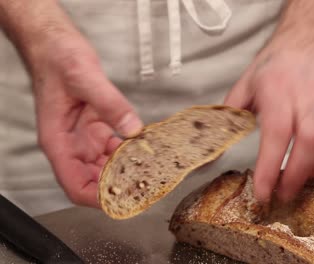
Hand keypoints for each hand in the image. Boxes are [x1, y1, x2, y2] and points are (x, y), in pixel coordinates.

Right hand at [31, 33, 142, 207]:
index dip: (98, 198)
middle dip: (118, 187)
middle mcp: (70, 145)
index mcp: (58, 141)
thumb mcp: (85, 78)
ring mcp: (83, 138)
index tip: (123, 200)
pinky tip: (144, 149)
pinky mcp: (96, 129)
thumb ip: (110, 104)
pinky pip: (113, 149)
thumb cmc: (56, 59)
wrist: (55, 44)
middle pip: (93, 181)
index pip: (75, 185)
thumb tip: (133, 128)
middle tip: (146, 184)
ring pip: (105, 167)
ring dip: (126, 171)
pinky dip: (128, 152)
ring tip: (150, 169)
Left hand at [224, 50, 313, 202]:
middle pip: (311, 143)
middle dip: (296, 176)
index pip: (277, 136)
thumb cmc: (277, 66)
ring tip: (300, 177)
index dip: (269, 168)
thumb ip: (232, 110)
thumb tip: (219, 137)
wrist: (312, 45)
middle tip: (283, 194)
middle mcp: (309, 100)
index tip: (263, 193)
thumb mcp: (247, 82)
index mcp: (279, 93)